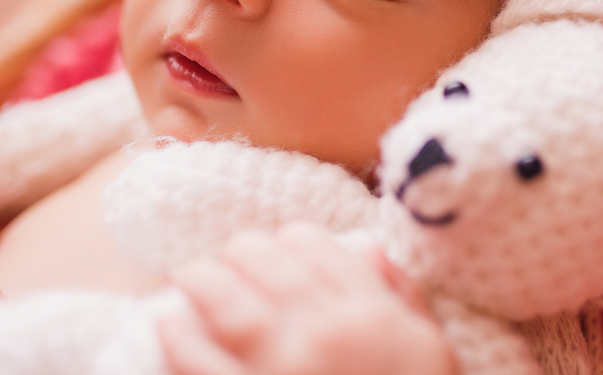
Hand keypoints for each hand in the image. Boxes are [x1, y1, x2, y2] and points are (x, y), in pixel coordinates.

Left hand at [158, 224, 454, 374]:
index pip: (316, 248)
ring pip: (225, 301)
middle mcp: (324, 333)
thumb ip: (402, 299)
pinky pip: (195, 362)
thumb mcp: (434, 355)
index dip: (291, 242)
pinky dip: (177, 336)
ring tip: (190, 278)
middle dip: (243, 253)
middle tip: (230, 260)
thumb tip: (365, 249)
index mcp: (373, 317)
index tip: (280, 250)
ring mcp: (278, 371)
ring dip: (203, 280)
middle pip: (267, 263)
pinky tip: (168, 323)